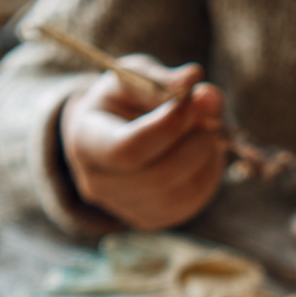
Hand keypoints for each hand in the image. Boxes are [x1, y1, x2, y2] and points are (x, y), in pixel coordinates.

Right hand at [60, 56, 225, 228]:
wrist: (112, 133)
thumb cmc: (123, 101)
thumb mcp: (135, 77)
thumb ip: (164, 79)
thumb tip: (194, 79)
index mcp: (85, 142)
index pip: (128, 149)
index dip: (167, 127)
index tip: (193, 101)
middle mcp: (99, 183)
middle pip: (159, 176)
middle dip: (194, 143)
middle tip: (210, 115)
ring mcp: (124, 208)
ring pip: (183, 192)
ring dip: (207, 158)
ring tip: (207, 130)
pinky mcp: (151, 219)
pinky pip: (192, 202)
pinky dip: (208, 174)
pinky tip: (203, 152)